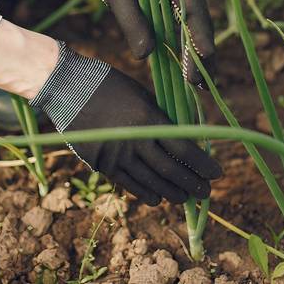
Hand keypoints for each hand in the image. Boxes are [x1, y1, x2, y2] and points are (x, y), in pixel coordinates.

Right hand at [30, 43, 221, 205]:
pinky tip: (158, 198)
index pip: (183, 148)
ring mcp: (116, 154)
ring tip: (186, 198)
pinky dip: (145, 193)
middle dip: (192, 183)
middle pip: (170, 169)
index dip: (202, 164)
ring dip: (172, 192)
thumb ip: (160, 118)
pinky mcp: (101, 163)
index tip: (216, 173)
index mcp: (148, 118)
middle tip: (206, 192)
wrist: (67, 88)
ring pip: (151, 181)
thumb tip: (185, 138)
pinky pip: (128, 184)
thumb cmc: (109, 85)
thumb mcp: (141, 95)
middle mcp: (134, 140)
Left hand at [86, 0, 215, 84]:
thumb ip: (131, 21)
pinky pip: (189, 28)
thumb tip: (145, 55)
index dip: (198, 37)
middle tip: (201, 85)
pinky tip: (189, 71)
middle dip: (203, 55)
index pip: (193, 10)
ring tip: (200, 86)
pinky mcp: (181, 4)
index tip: (201, 60)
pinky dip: (190, 49)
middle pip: (202, 23)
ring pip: (198, 29)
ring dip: (200, 56)